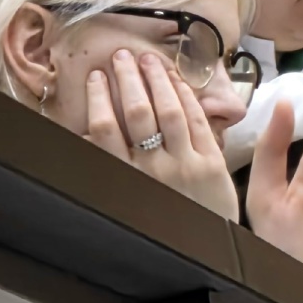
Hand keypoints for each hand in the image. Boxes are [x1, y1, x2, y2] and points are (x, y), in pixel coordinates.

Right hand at [84, 49, 238, 220]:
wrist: (206, 246)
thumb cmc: (166, 221)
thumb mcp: (129, 198)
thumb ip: (114, 168)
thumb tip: (90, 136)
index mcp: (128, 179)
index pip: (106, 131)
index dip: (100, 99)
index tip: (97, 77)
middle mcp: (155, 170)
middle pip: (138, 114)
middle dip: (129, 81)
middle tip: (121, 56)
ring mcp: (186, 165)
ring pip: (170, 113)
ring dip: (157, 81)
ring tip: (147, 60)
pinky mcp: (212, 163)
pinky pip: (198, 123)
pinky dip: (187, 98)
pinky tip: (176, 81)